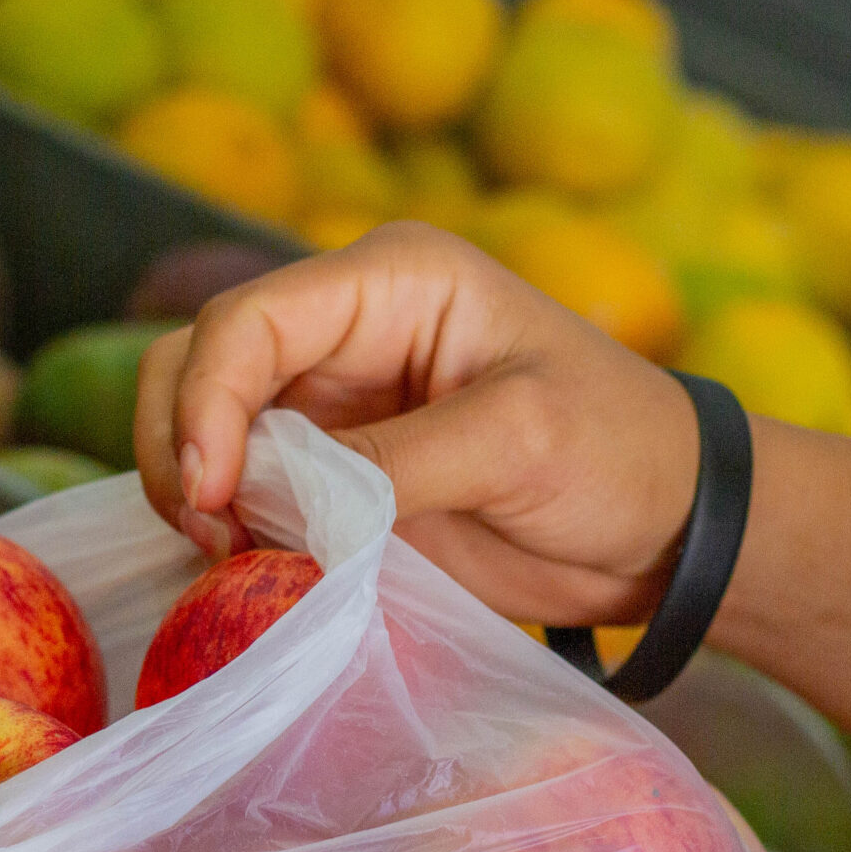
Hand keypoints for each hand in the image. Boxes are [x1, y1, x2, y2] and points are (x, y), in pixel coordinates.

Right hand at [132, 221, 699, 626]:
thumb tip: (272, 501)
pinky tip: (244, 571)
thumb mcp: (519, 440)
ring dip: (193, 492)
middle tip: (211, 539)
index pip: (249, 320)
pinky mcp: (325, 472)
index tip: (212, 494)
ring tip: (228, 560)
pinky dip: (220, 528)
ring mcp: (326, 402)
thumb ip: (392, 463)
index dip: (208, 401)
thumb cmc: (619, 452)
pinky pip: (236, 488)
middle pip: (198, 363)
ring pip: (199, 424)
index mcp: (389, 280)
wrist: (667, 531)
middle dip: (183, 447)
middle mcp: (340, 329)